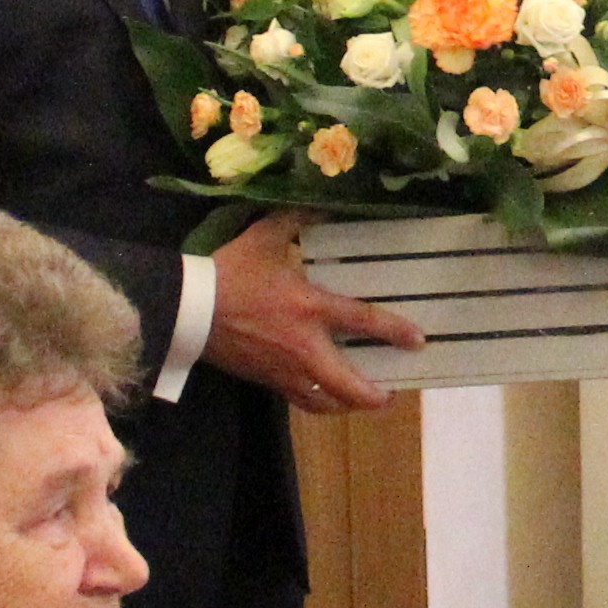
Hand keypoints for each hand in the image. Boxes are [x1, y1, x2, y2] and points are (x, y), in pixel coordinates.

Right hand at [202, 215, 422, 417]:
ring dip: (347, 406)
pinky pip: (299, 401)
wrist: (188, 309)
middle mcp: (304, 345)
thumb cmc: (229, 271)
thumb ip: (297, 217)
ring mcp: (285, 369)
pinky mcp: (267, 381)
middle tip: (390, 394)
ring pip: (325, 402)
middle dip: (373, 395)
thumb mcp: (265, 235)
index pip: (363, 320)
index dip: (395, 332)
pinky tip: (324, 399)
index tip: (418, 341)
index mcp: (309, 306)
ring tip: (361, 402)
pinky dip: (317, 404)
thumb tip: (324, 201)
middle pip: (348, 385)